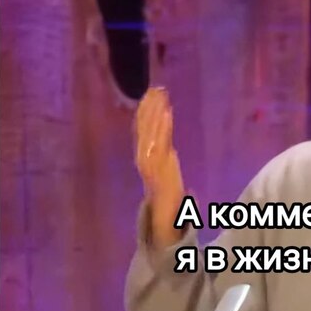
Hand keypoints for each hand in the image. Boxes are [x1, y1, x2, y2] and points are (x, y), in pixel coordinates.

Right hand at [134, 87, 184, 247]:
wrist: (166, 221)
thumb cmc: (168, 197)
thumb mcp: (167, 171)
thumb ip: (164, 155)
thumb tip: (169, 142)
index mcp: (145, 158)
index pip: (142, 130)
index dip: (145, 111)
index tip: (152, 92)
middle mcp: (143, 159)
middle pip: (144, 128)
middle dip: (149, 108)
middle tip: (157, 88)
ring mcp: (150, 165)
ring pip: (150, 134)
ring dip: (154, 114)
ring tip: (162, 97)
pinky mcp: (158, 170)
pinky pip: (159, 145)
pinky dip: (162, 128)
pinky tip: (167, 113)